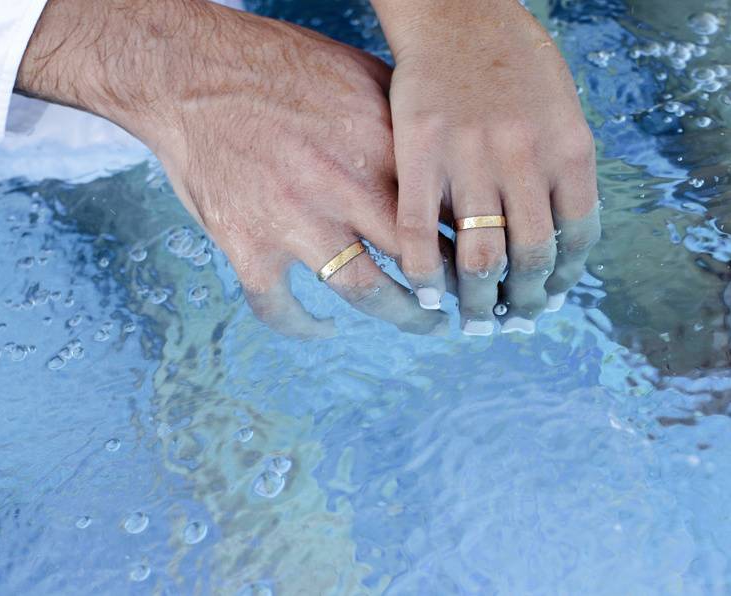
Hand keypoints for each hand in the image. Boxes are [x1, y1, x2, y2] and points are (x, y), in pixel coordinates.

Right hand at [16, 0, 446, 335]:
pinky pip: (280, 306)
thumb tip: (439, 155)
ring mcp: (294, 222)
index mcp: (377, 143)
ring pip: (366, 291)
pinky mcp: (247, 246)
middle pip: (422, 257)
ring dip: (404, 315)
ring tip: (423, 322)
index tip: (486, 250)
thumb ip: (398, 117)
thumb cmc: (270, 64)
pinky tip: (321, 327)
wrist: (187, 73)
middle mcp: (344, 187)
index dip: (475, 235)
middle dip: (455, 285)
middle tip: (471, 297)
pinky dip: (303, 326)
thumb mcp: (352, 71)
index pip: (447, 207)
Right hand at [371, 0, 600, 334]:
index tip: (550, 297)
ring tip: (475, 319)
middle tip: (512, 320)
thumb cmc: (511, 61)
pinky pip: (421, 230)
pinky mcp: (421, 153)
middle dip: (524, 301)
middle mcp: (526, 156)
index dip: (565, 278)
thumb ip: (558, 170)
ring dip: (480, 299)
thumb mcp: (559, 109)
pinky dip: (425, 272)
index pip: (579, 236)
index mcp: (570, 147)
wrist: (457, 14)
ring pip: (482, 255)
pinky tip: (426, 295)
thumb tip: (556, 234)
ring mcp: (472, 156)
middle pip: (532, 256)